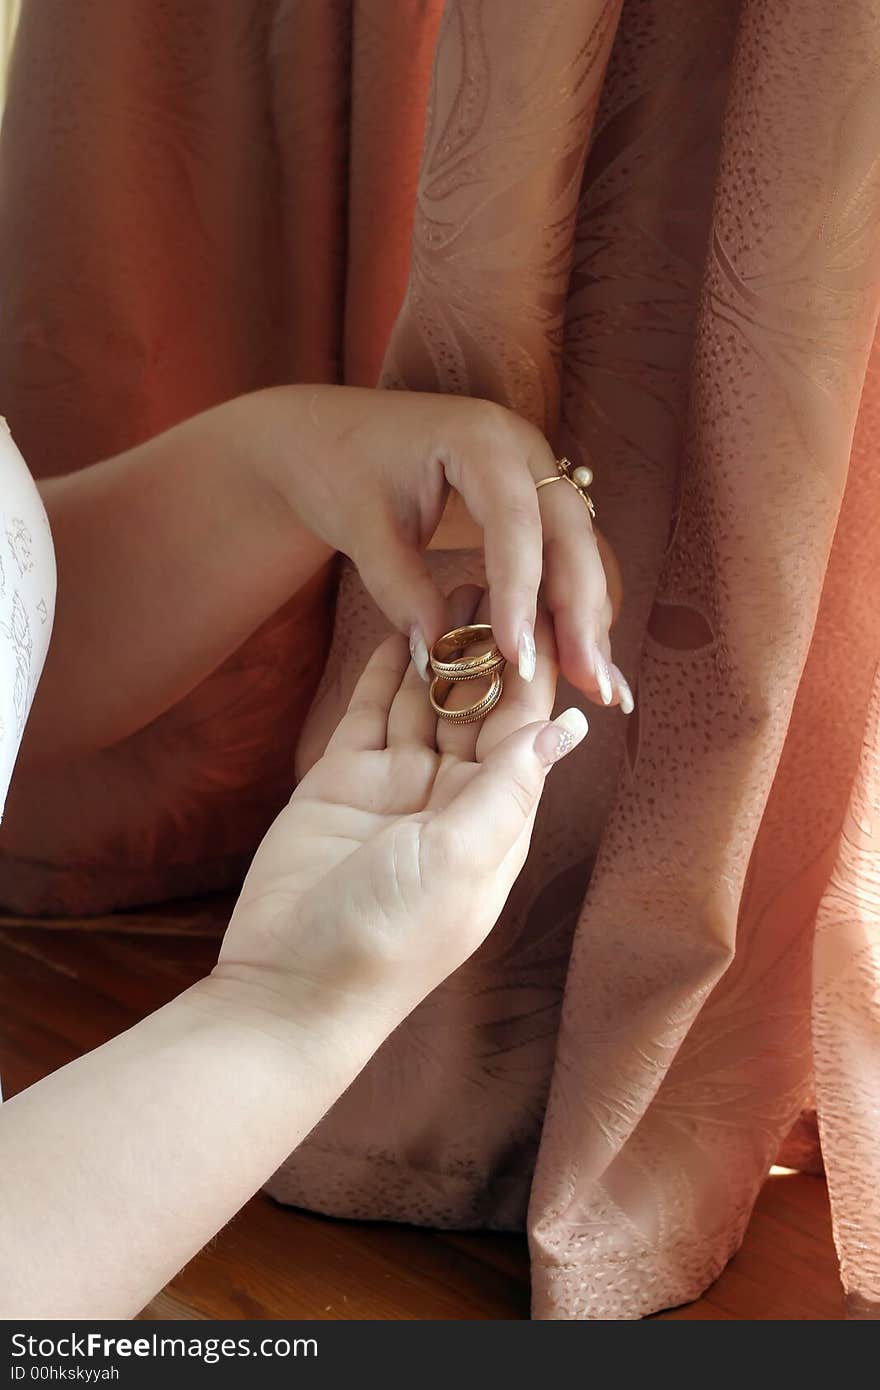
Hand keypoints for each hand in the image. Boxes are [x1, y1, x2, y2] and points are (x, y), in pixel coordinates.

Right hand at [212, 589, 586, 1031]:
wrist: (288, 988)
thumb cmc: (388, 938)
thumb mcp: (461, 860)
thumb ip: (510, 785)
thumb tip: (569, 726)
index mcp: (494, 821)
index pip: (522, 730)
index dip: (532, 671)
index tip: (542, 609)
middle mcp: (450, 799)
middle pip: (475, 708)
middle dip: (485, 649)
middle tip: (490, 575)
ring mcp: (394, 788)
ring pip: (425, 703)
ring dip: (439, 651)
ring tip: (449, 583)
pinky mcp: (341, 782)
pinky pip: (371, 714)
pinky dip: (385, 673)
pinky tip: (400, 628)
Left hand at [238, 385, 629, 710]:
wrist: (324, 431)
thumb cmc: (338, 469)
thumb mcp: (361, 530)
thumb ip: (400, 590)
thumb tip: (440, 659)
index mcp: (478, 439)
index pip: (515, 521)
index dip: (521, 593)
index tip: (519, 656)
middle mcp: (521, 449)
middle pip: (569, 533)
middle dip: (581, 611)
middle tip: (591, 682)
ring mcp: (533, 472)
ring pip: (577, 547)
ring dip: (588, 616)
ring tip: (600, 685)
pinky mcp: (531, 500)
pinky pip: (561, 553)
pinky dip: (571, 604)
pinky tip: (581, 657)